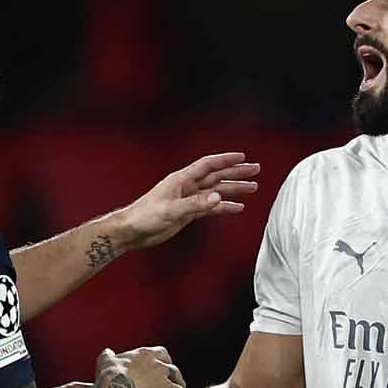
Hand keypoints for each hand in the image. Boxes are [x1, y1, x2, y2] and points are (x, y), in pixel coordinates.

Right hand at [95, 346, 189, 387]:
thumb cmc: (109, 375)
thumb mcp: (106, 360)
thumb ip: (109, 356)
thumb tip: (108, 352)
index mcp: (148, 355)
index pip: (162, 353)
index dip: (165, 360)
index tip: (165, 365)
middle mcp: (160, 368)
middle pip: (175, 372)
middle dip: (177, 378)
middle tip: (177, 384)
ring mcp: (166, 385)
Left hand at [119, 152, 260, 249]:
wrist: (132, 231)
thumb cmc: (145, 216)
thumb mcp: (171, 210)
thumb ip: (196, 204)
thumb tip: (219, 198)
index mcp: (181, 180)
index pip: (208, 165)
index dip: (225, 160)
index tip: (242, 157)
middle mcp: (187, 187)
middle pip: (216, 176)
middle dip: (236, 172)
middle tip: (255, 170)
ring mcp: (189, 199)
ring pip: (216, 191)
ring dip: (234, 189)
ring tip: (252, 188)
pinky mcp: (188, 212)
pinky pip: (211, 207)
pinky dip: (224, 207)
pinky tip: (237, 207)